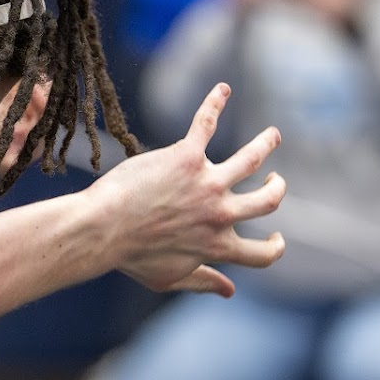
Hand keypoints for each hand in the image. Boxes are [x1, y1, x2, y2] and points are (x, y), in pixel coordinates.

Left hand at [86, 83, 285, 296]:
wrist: (102, 230)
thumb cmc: (129, 256)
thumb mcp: (168, 279)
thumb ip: (202, 282)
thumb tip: (230, 290)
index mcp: (217, 246)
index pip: (261, 255)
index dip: (274, 248)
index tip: (275, 239)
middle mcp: (220, 214)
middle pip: (268, 200)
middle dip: (277, 190)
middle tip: (276, 181)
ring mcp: (207, 183)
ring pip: (251, 159)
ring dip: (266, 145)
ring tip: (272, 136)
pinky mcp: (186, 157)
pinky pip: (205, 123)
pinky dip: (215, 103)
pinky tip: (222, 89)